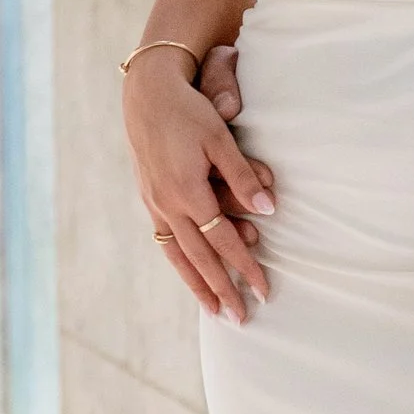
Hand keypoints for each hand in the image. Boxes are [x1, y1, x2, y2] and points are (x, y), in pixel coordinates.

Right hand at [124, 55, 274, 321]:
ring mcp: (155, 204)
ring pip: (178, 255)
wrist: (146, 94)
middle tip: (241, 319)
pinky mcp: (149, 199)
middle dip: (222, 290)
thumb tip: (267, 210)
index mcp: (188, 192)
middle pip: (200, 259)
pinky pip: (165, 241)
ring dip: (197, 285)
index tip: (265, 290)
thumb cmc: (189, 112)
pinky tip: (189, 274)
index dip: (245, 267)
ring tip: (214, 311)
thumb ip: (243, 176)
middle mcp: (168, 205)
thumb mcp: (220, 138)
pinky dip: (179, 263)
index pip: (224, 241)